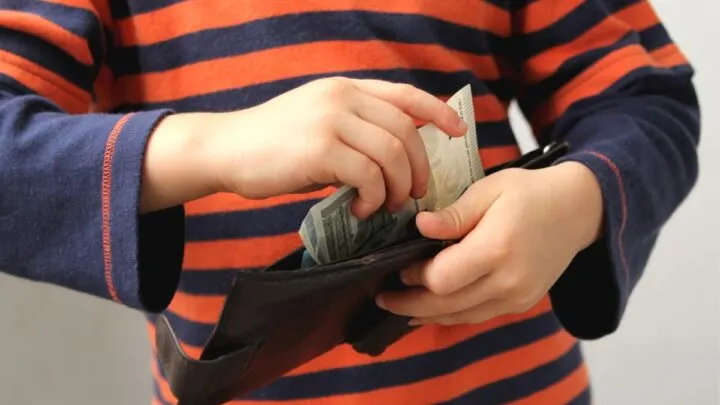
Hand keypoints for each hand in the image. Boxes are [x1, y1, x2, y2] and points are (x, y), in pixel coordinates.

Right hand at [211, 77, 465, 217]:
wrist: (225, 149)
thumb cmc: (273, 145)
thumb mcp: (319, 122)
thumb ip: (355, 128)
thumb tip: (395, 156)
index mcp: (345, 88)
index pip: (405, 94)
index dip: (438, 112)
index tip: (459, 131)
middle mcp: (342, 97)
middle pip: (405, 131)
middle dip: (419, 168)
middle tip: (413, 195)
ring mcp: (331, 119)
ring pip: (391, 154)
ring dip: (396, 187)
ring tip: (384, 206)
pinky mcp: (319, 149)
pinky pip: (368, 175)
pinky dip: (373, 197)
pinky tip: (359, 209)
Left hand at [376, 162, 603, 325]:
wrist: (577, 210)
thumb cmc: (529, 193)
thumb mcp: (489, 190)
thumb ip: (453, 215)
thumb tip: (418, 227)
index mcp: (497, 249)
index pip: (441, 278)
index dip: (415, 276)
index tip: (399, 265)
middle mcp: (508, 281)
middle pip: (446, 305)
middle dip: (409, 303)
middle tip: (382, 298)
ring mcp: (517, 297)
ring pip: (460, 316)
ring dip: (426, 313)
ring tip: (398, 306)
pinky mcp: (521, 303)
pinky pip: (478, 315)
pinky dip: (451, 314)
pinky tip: (430, 309)